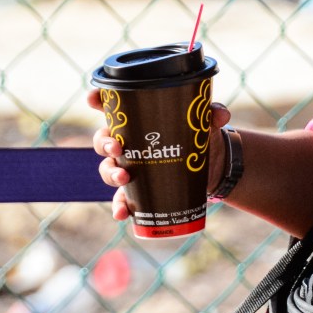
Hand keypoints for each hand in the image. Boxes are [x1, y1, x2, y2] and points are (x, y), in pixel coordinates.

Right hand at [87, 89, 231, 220]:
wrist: (213, 166)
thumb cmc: (201, 135)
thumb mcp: (206, 123)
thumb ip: (212, 114)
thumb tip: (220, 113)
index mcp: (139, 119)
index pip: (111, 106)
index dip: (97, 100)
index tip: (93, 98)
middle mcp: (129, 142)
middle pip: (103, 140)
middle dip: (104, 143)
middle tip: (118, 148)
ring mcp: (132, 167)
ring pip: (108, 169)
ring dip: (110, 174)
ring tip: (124, 177)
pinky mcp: (140, 190)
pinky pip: (122, 199)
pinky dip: (120, 206)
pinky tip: (122, 213)